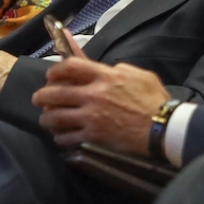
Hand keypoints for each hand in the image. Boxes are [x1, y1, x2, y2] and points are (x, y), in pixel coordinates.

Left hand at [32, 59, 168, 153]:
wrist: (164, 128)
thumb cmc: (155, 100)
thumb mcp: (140, 75)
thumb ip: (119, 69)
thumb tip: (106, 68)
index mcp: (106, 76)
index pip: (70, 66)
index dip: (55, 70)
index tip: (51, 75)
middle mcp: (94, 95)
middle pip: (55, 92)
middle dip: (42, 96)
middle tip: (39, 99)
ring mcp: (92, 117)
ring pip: (55, 116)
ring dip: (46, 118)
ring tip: (46, 119)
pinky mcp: (93, 136)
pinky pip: (66, 137)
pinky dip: (59, 137)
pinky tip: (60, 136)